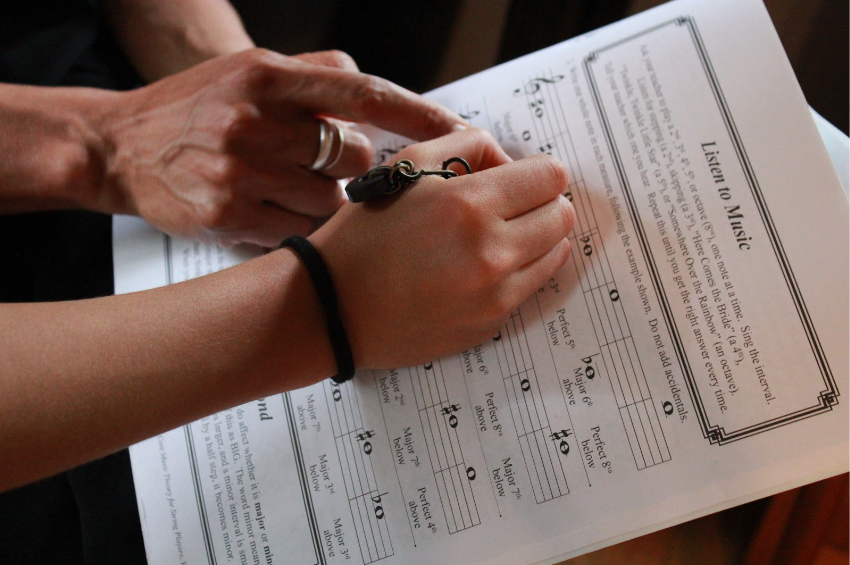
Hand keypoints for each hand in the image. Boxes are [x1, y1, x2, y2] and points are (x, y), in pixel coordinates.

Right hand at [98, 49, 466, 245]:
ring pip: (329, 202)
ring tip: (286, 190)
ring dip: (324, 202)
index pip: (363, 95)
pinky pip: (297, 231)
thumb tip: (381, 98)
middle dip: (351, 168)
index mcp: (269, 76)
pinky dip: (297, 227)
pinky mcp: (229, 216)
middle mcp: (256, 120)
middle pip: (351, 156)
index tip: (465, 133)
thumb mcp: (251, 70)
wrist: (117, 147)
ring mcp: (241, 172)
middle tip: (320, 166)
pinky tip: (271, 211)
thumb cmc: (195, 108)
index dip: (420, 114)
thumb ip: (317, 75)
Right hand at [308, 129, 576, 368]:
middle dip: (541, 204)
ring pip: (556, 254)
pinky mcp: (491, 325)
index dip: (537, 172)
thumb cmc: (364, 234)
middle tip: (508, 207)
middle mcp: (491, 252)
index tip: (517, 178)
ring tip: (495, 238)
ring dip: (537, 239)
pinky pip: (531, 288)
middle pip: (562, 216)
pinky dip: (518, 273)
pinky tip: (481, 270)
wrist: (332, 308)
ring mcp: (495, 295)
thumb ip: (466, 145)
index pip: (551, 177)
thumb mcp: (405, 166)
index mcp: (469, 205)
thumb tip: (508, 160)